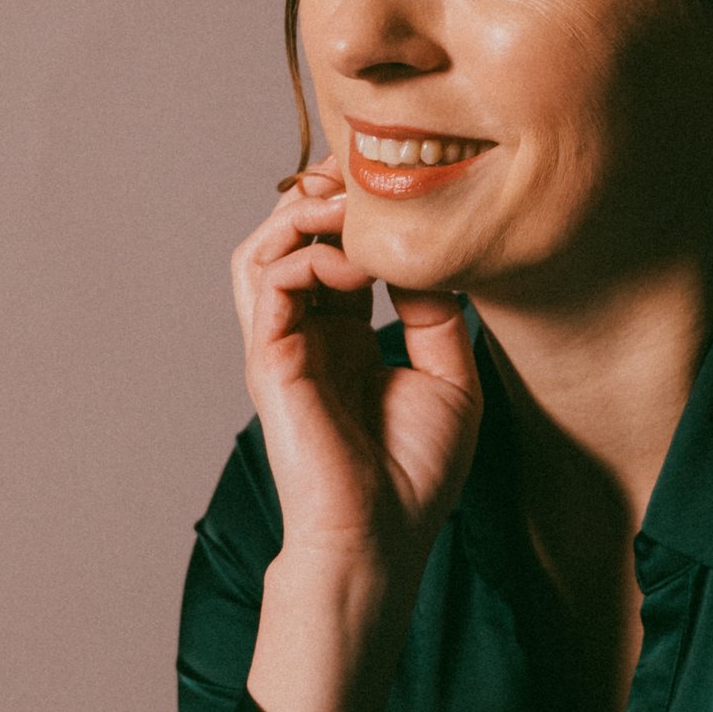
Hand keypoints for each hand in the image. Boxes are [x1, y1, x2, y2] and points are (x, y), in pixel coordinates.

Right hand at [232, 161, 481, 711]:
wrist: (380, 539)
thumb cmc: (414, 476)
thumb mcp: (449, 377)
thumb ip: (434, 311)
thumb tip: (428, 251)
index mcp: (341, 338)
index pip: (332, 250)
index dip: (357, 210)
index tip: (402, 185)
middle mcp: (304, 335)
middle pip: (289, 237)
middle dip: (324, 195)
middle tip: (368, 172)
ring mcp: (280, 346)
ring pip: (263, 249)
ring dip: (305, 216)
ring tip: (352, 207)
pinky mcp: (269, 361)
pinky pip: (268, 282)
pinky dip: (306, 255)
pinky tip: (353, 264)